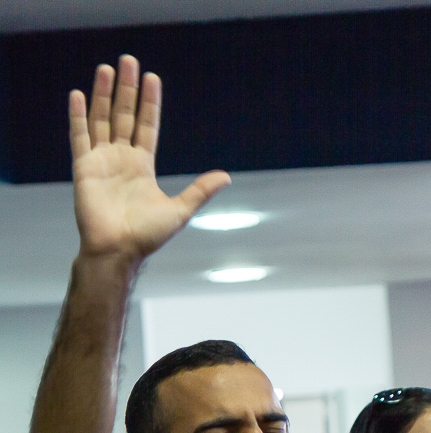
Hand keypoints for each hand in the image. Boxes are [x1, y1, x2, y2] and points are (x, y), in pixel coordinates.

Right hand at [70, 55, 230, 261]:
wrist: (119, 249)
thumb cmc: (148, 235)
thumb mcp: (180, 210)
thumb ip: (200, 191)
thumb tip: (227, 177)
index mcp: (143, 167)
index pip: (147, 126)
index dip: (149, 103)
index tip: (152, 79)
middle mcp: (122, 159)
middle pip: (124, 116)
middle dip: (127, 89)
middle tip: (130, 60)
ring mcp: (102, 161)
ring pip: (102, 119)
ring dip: (104, 94)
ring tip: (108, 68)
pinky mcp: (84, 167)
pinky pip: (80, 136)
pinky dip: (78, 116)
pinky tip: (79, 95)